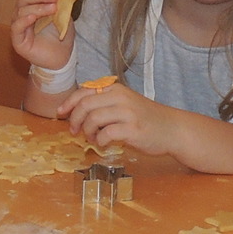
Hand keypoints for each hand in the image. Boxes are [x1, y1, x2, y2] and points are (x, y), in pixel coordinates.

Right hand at [10, 0, 71, 68]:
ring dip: (38, 7)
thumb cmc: (61, 36)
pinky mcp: (18, 41)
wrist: (62, 58)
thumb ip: (59, 2)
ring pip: (21, 10)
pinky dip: (23, 20)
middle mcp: (22, 14)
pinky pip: (16, 27)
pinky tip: (33, 18)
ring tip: (53, 8)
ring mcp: (19, 27)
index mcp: (31, 5)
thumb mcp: (63, 14)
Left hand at [58, 81, 176, 156]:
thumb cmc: (146, 118)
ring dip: (88, 132)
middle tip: (75, 131)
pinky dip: (100, 141)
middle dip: (75, 120)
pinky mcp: (133, 129)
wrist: (172, 129)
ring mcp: (127, 113)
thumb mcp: (125, 103)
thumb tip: (77, 110)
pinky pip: (106, 134)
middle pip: (85, 105)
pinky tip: (103, 143)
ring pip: (93, 119)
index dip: (69, 103)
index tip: (60, 113)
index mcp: (116, 89)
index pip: (85, 91)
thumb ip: (104, 103)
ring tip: (92, 139)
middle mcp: (121, 98)